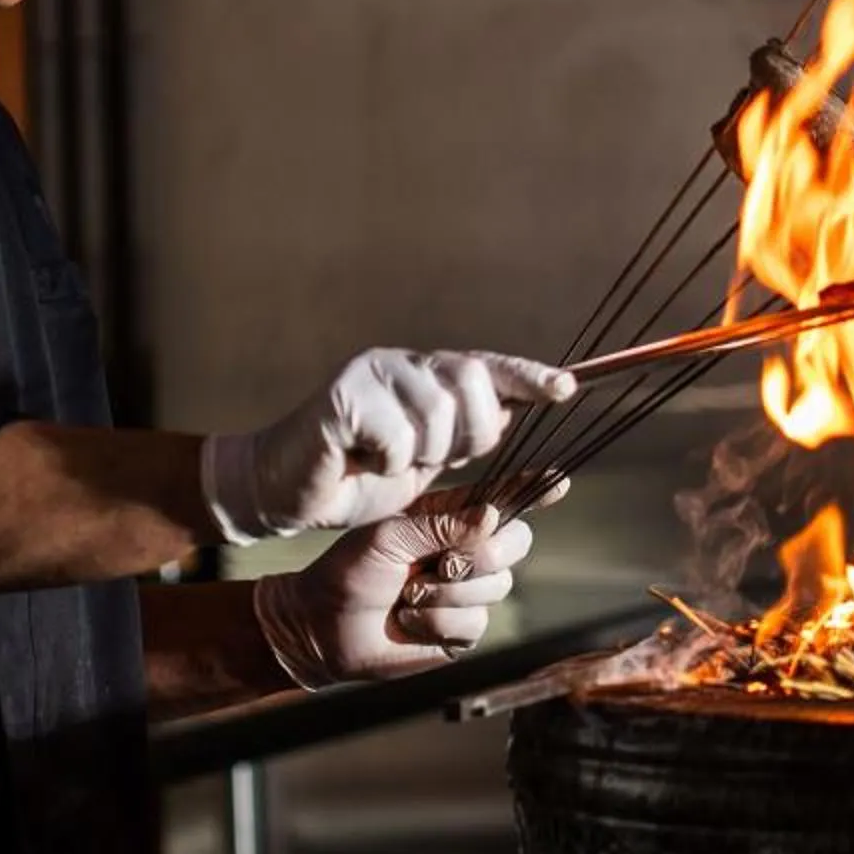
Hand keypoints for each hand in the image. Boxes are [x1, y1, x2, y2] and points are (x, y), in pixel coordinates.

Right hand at [198, 348, 573, 542]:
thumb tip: (518, 412)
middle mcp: (401, 364)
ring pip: (435, 412)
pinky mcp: (342, 396)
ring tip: (389, 462)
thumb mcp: (423, 459)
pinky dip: (385, 460)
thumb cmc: (356, 477)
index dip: (529, 376)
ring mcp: (370, 374)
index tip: (567, 389)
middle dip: (468, 433)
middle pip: (470, 384)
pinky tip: (360, 459)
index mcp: (425, 376)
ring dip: (421, 453)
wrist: (286, 489)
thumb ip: (464, 435)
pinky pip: (394, 433)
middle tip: (437, 457)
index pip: (487, 366)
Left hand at [252, 490, 544, 688]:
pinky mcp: (460, 630)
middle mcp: (465, 551)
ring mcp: (467, 592)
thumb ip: (440, 524)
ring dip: (447, 593)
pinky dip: (437, 621)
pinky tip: (410, 619)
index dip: (533, 490)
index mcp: (448, 518)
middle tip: (439, 564)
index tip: (558, 482)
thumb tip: (492, 518)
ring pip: (496, 587)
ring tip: (407, 594)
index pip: (501, 500)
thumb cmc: (348, 570)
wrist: (323, 626)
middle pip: (515, 544)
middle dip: (481, 555)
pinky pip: (474, 623)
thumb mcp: (389, 534)